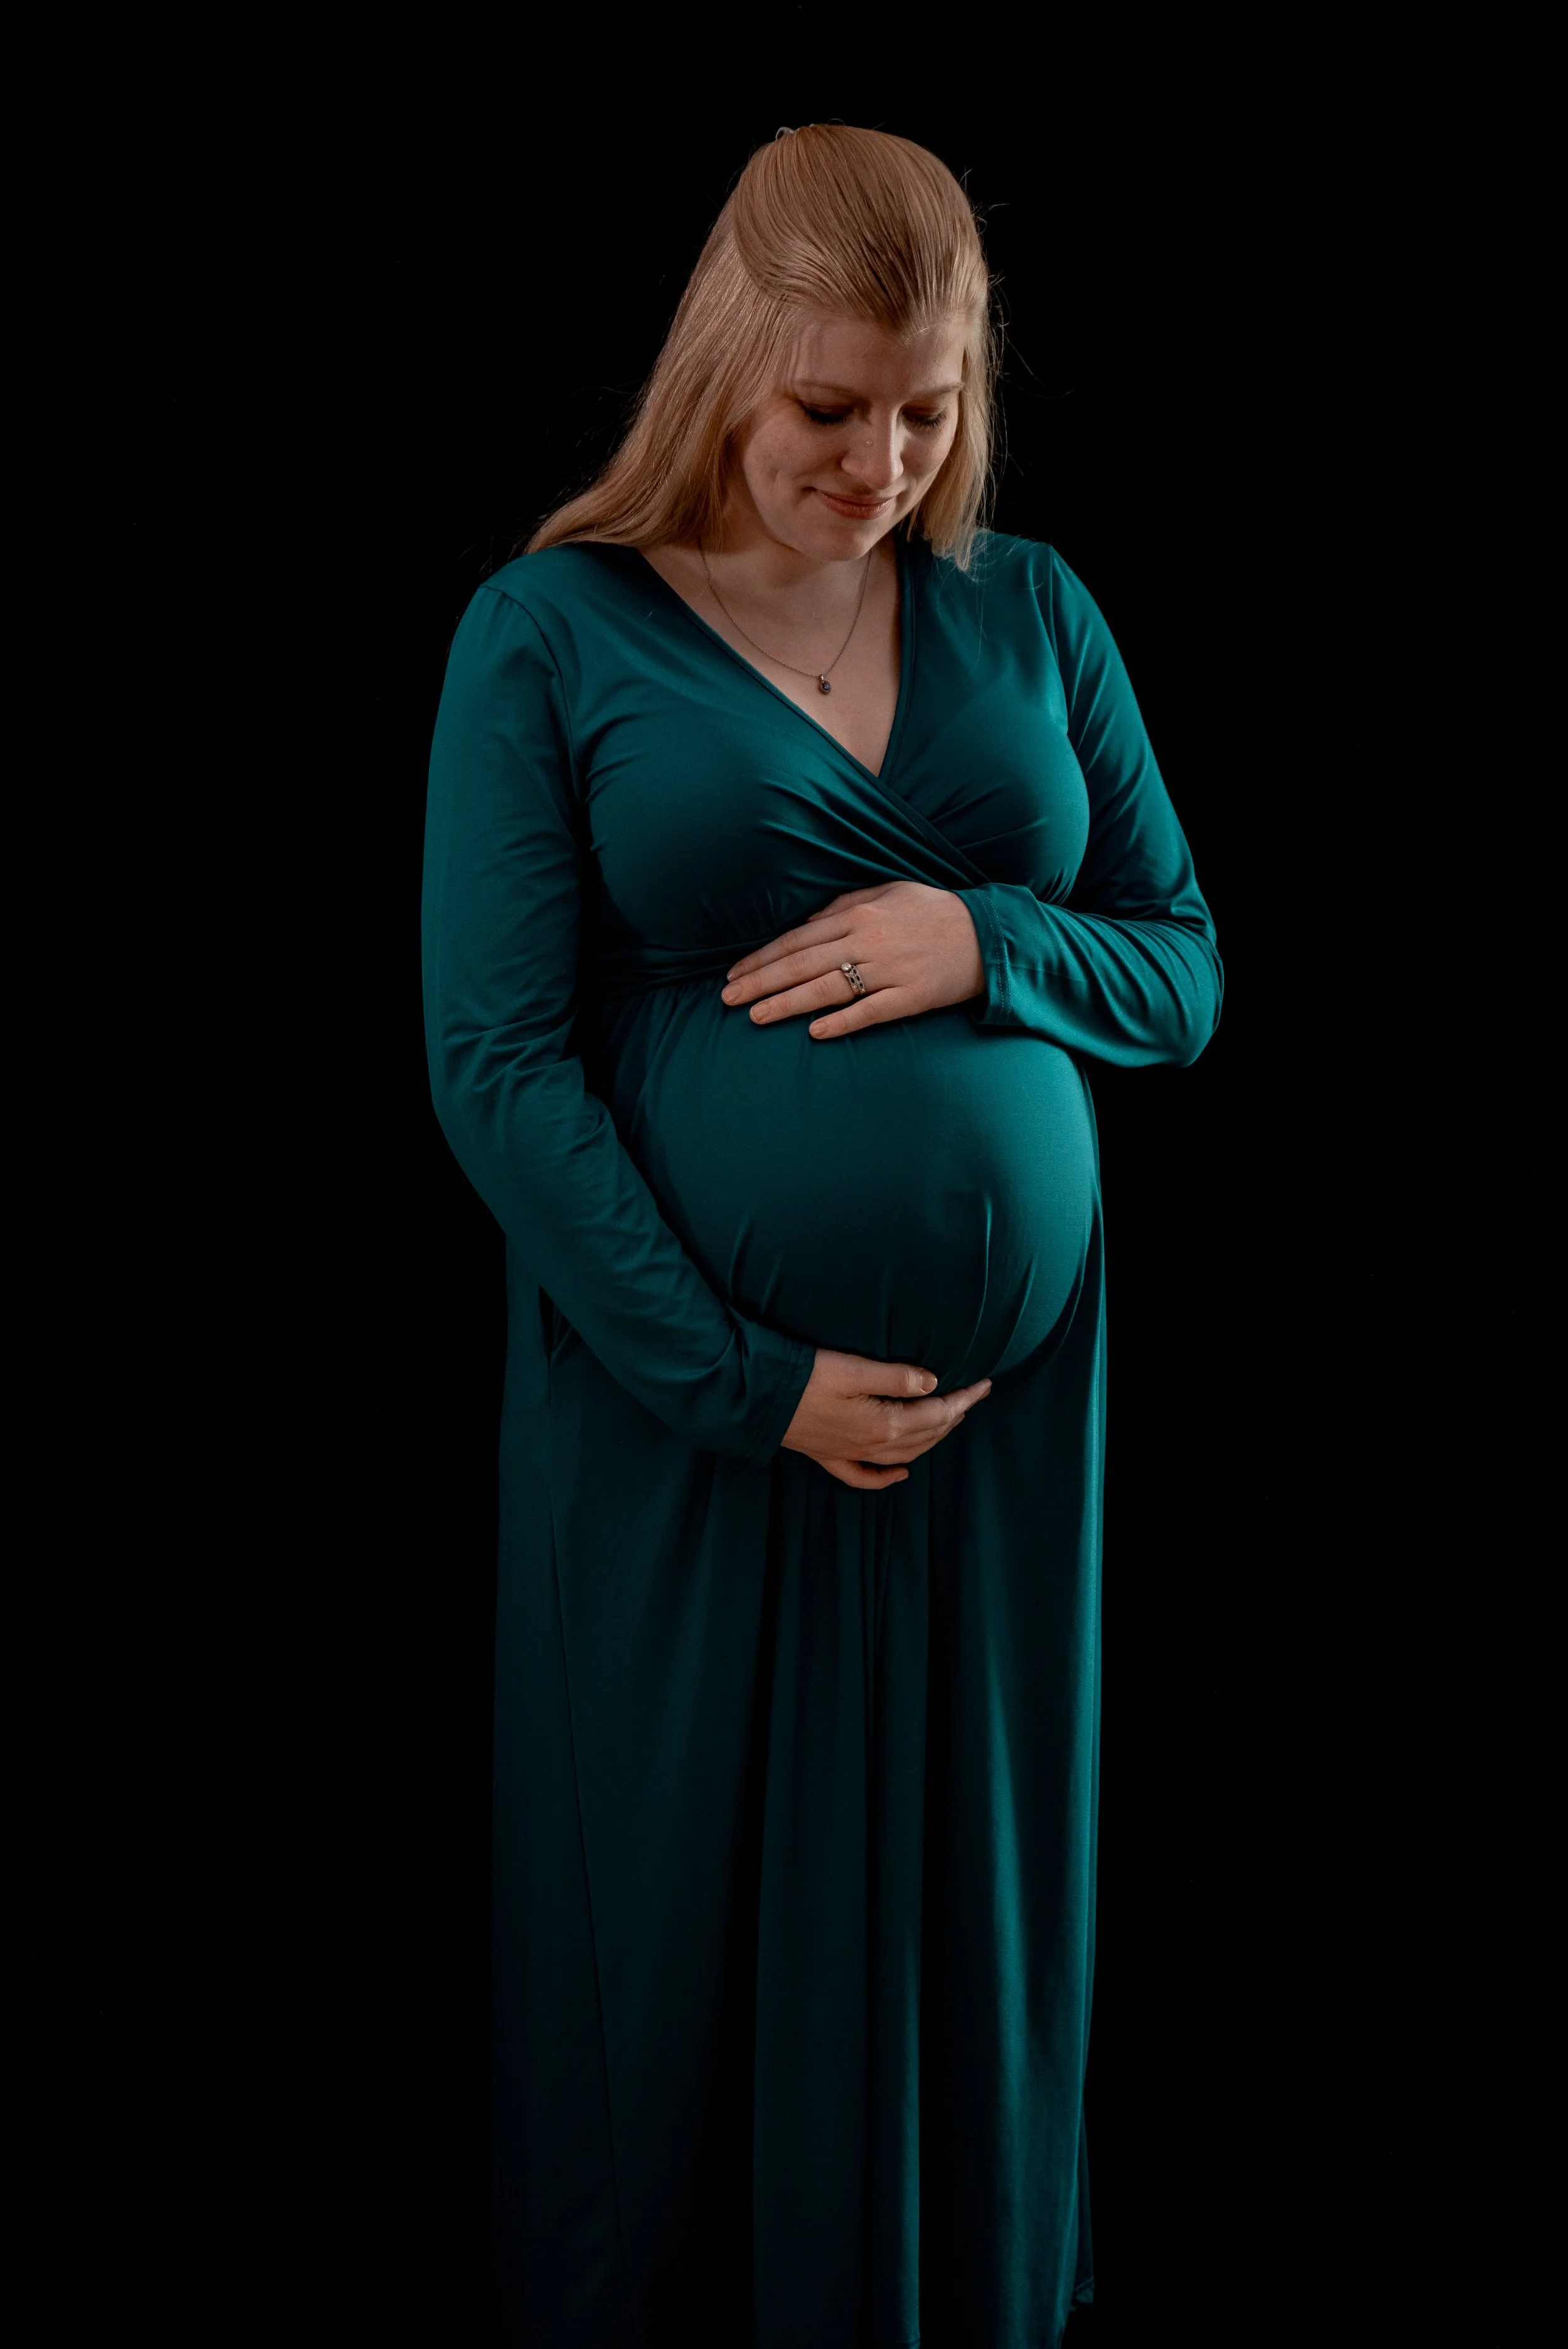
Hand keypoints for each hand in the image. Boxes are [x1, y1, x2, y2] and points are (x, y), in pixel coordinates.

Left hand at [722, 881, 985, 1038]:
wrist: (989, 934)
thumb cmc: (934, 912)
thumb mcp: (888, 892)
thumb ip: (846, 905)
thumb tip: (808, 921)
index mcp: (860, 913)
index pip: (798, 938)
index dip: (763, 958)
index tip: (734, 974)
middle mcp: (869, 940)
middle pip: (803, 963)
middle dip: (761, 981)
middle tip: (728, 999)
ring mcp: (891, 969)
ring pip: (829, 988)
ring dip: (788, 1003)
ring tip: (756, 1016)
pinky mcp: (912, 996)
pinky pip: (872, 1011)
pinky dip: (843, 1021)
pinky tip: (815, 1032)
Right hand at [781, 1348, 993, 1490]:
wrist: (757, 1399)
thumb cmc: (803, 1378)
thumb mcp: (852, 1369)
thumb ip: (895, 1378)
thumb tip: (933, 1384)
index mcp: (882, 1424)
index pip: (937, 1413)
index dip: (964, 1399)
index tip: (985, 1384)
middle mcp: (871, 1446)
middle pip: (926, 1435)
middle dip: (955, 1416)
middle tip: (974, 1397)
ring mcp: (850, 1454)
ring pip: (904, 1455)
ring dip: (932, 1440)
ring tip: (951, 1422)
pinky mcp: (829, 1456)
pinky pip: (865, 1476)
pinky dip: (887, 1478)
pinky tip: (902, 1474)